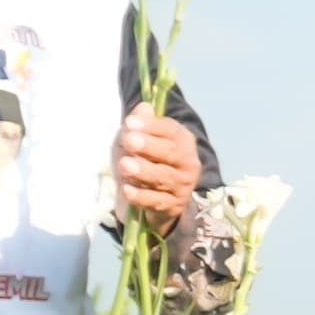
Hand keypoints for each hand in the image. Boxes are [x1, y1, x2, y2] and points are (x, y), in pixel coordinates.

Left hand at [112, 109, 202, 234]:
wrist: (150, 198)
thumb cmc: (143, 161)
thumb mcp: (136, 140)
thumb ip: (140, 124)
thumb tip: (143, 107)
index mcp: (182, 141)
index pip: (170, 130)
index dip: (151, 126)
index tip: (130, 123)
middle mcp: (188, 162)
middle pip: (170, 153)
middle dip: (149, 146)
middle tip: (129, 141)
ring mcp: (183, 186)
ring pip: (164, 177)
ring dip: (144, 171)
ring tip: (125, 165)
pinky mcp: (173, 206)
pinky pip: (157, 201)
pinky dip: (142, 197)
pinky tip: (127, 190)